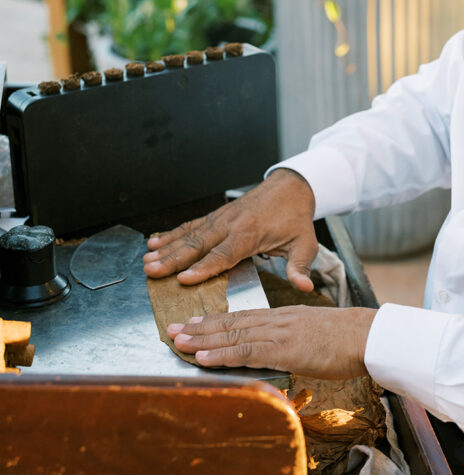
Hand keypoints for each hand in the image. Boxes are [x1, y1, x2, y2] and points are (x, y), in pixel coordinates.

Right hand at [143, 168, 317, 291]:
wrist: (291, 188)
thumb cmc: (296, 218)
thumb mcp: (305, 244)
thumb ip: (300, 267)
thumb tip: (304, 287)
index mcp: (250, 234)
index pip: (224, 254)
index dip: (203, 268)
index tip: (184, 279)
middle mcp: (230, 224)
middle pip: (198, 245)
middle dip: (173, 259)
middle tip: (152, 271)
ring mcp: (220, 218)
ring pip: (189, 235)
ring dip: (167, 248)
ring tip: (147, 260)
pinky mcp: (216, 216)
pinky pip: (191, 225)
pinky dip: (172, 234)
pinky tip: (155, 242)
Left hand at [167, 306, 375, 379]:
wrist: (368, 336)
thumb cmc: (348, 339)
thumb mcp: (316, 335)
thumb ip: (295, 342)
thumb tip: (283, 354)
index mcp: (284, 317)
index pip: (243, 317)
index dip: (216, 321)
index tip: (194, 323)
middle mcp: (277, 321)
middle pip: (232, 322)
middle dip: (200, 327)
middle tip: (172, 330)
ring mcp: (280, 333)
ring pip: (233, 334)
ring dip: (203, 339)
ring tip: (178, 342)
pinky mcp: (285, 349)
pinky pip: (247, 351)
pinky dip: (223, 354)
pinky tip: (204, 356)